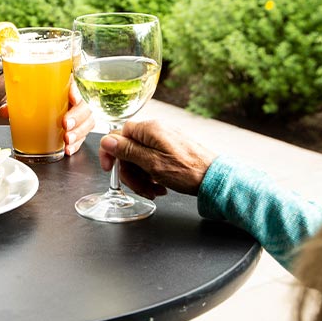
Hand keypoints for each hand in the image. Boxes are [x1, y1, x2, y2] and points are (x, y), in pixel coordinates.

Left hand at [0, 83, 93, 155]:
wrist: (33, 107)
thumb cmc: (32, 98)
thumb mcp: (22, 97)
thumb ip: (14, 102)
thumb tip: (3, 111)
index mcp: (63, 85)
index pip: (76, 84)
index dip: (77, 90)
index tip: (73, 98)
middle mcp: (74, 99)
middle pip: (84, 106)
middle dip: (78, 117)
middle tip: (65, 124)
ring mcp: (78, 115)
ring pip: (87, 122)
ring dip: (79, 132)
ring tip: (67, 140)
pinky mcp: (77, 129)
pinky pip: (82, 137)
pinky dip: (76, 144)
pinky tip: (68, 149)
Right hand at [98, 120, 215, 197]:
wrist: (215, 179)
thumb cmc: (188, 171)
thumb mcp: (151, 163)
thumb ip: (127, 151)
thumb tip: (106, 140)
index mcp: (149, 130)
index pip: (118, 135)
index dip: (111, 153)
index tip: (110, 169)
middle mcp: (156, 131)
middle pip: (128, 149)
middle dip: (130, 172)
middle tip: (139, 187)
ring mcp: (164, 140)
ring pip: (140, 158)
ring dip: (141, 177)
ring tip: (153, 191)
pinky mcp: (171, 150)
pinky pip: (152, 161)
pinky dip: (152, 175)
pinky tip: (160, 187)